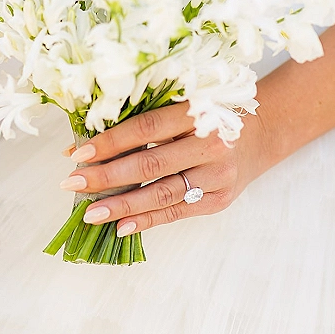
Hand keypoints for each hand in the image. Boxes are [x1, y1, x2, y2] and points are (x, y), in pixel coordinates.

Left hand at [60, 101, 269, 236]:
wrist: (262, 132)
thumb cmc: (210, 113)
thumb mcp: (182, 106)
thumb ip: (139, 122)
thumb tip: (84, 145)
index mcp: (198, 112)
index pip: (146, 129)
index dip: (110, 142)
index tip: (78, 154)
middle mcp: (210, 144)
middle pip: (150, 164)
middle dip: (106, 176)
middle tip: (72, 184)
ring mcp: (217, 175)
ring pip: (161, 194)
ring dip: (121, 205)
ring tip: (90, 213)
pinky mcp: (219, 200)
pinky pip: (176, 212)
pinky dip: (147, 221)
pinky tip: (120, 226)